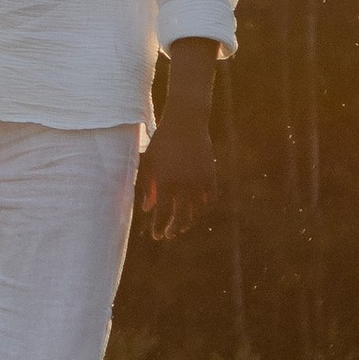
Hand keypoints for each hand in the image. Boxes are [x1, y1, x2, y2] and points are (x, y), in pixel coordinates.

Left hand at [137, 107, 214, 241]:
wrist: (185, 123)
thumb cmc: (161, 142)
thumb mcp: (150, 163)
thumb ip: (147, 187)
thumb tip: (147, 209)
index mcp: (165, 181)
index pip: (162, 213)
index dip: (159, 228)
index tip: (157, 236)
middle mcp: (184, 184)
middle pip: (181, 217)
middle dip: (174, 229)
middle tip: (169, 235)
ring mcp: (199, 180)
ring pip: (197, 210)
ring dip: (189, 221)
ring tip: (181, 225)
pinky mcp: (211, 175)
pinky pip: (210, 199)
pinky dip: (203, 207)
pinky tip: (196, 211)